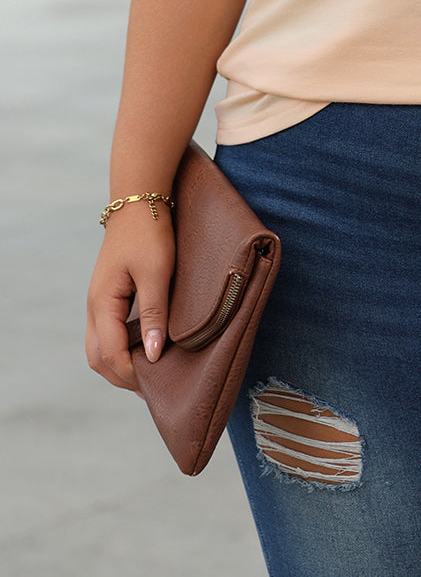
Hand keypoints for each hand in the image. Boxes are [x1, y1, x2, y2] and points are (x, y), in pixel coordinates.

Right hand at [86, 206, 174, 391]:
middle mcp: (94, 307)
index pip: (110, 354)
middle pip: (98, 358)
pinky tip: (143, 351)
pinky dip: (121, 349)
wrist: (140, 201)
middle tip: (151, 389)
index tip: (156, 385)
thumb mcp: (157, 272)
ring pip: (99, 347)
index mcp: (102, 303)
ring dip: (119, 365)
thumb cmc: (149, 233)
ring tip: (148, 376)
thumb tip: (152, 355)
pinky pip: (107, 333)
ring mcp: (98, 302)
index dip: (132, 374)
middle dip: (122, 377)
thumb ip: (153, 313)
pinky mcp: (108, 296)